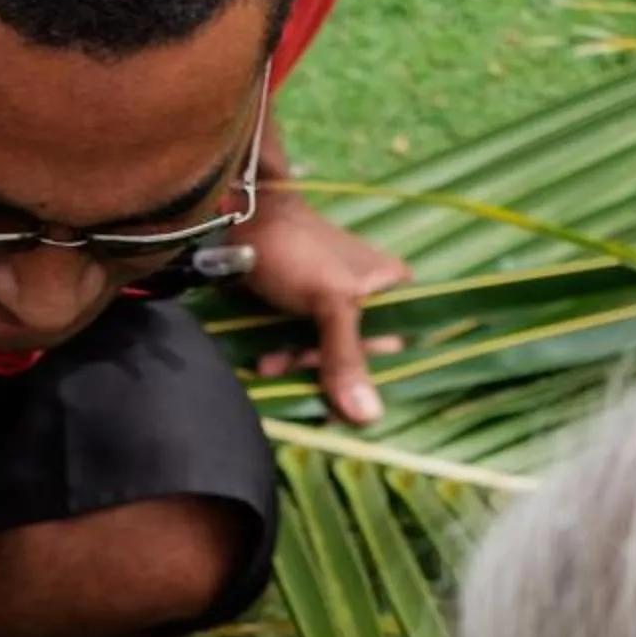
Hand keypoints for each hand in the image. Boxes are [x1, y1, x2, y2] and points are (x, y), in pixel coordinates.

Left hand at [242, 192, 408, 424]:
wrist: (240, 218)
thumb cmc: (295, 250)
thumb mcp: (330, 302)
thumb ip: (347, 357)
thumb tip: (369, 418)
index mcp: (392, 288)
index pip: (395, 350)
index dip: (370, 378)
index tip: (342, 401)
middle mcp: (368, 299)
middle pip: (357, 360)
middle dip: (324, 373)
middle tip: (294, 369)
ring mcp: (332, 307)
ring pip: (326, 359)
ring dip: (298, 370)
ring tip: (271, 365)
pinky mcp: (301, 313)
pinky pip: (301, 350)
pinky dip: (285, 359)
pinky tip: (266, 362)